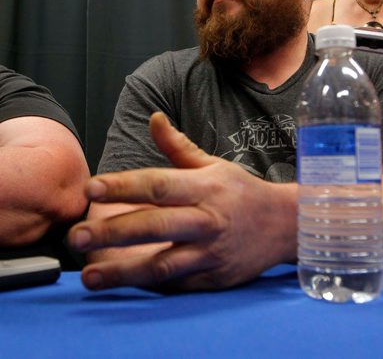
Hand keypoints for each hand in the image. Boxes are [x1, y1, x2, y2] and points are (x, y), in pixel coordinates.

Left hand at [68, 112, 296, 290]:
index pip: (159, 185)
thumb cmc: (242, 191)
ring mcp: (212, 252)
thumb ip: (178, 146)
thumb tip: (154, 118)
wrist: (283, 225)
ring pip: (164, 263)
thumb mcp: (214, 165)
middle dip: (113, 231)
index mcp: (206, 187)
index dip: (124, 186)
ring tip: (88, 276)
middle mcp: (208, 219)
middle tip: (76, 236)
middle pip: (156, 225)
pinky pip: (179, 284)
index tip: (92, 187)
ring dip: (124, 271)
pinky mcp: (216, 277)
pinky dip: (150, 285)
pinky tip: (124, 285)